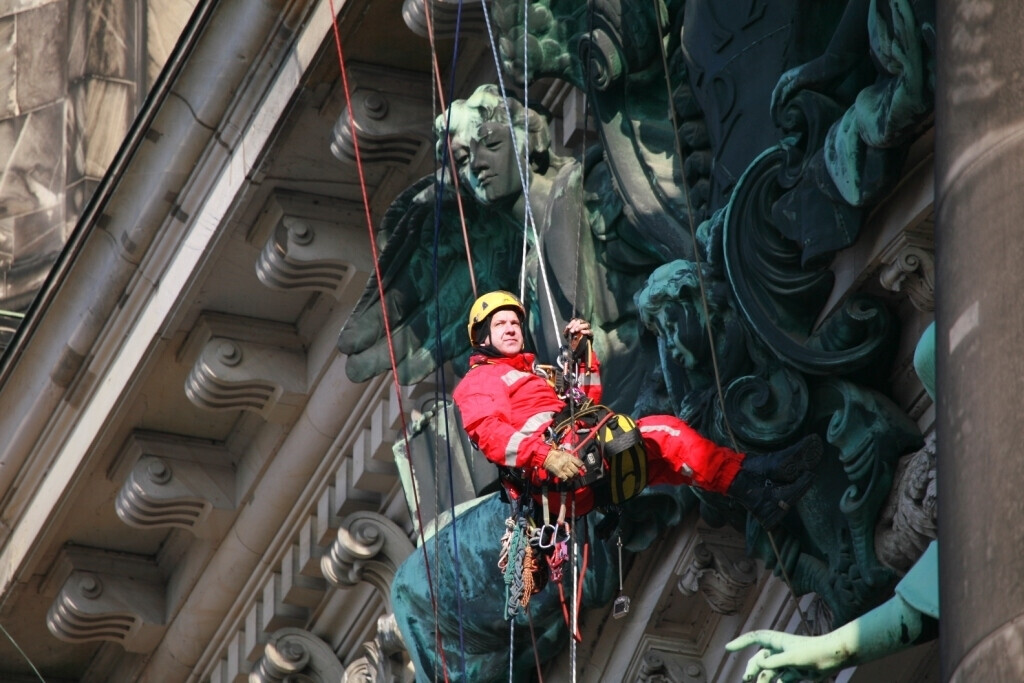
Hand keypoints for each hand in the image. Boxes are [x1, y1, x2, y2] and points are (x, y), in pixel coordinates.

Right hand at [543, 448, 584, 479]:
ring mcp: (563, 469)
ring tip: (573, 478)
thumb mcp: (566, 454)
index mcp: (569, 457)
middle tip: (577, 475)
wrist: (547, 456)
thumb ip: (572, 459)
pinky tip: (568, 480)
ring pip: (572, 475)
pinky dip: (568, 480)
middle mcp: (567, 463)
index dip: (582, 467)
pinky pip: (566, 479)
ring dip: (573, 478)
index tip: (584, 470)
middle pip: (576, 471)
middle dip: (577, 474)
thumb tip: (579, 465)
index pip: (579, 463)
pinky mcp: (559, 473)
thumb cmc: (557, 455)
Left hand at [562, 319, 592, 357]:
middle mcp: (583, 325)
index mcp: (578, 324)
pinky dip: (586, 331)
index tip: (568, 327)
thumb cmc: (573, 340)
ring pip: (586, 324)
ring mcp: (588, 329)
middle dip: (575, 325)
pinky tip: (582, 332)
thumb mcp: (568, 336)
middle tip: (572, 331)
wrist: (578, 349)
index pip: (575, 320)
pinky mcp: (591, 334)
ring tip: (576, 330)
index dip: (572, 323)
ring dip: (580, 327)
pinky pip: (590, 331)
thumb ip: (566, 331)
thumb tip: (567, 328)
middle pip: (580, 321)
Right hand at [725, 630, 847, 681]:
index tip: (728, 648)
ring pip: (770, 672)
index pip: (755, 638)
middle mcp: (780, 650)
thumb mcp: (792, 658)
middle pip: (760, 659)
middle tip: (746, 679)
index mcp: (777, 641)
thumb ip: (775, 662)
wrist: (834, 657)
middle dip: (752, 669)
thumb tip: (760, 664)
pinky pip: (781, 679)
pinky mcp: (796, 671)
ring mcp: (788, 661)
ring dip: (764, 680)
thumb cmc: (813, 652)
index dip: (741, 643)